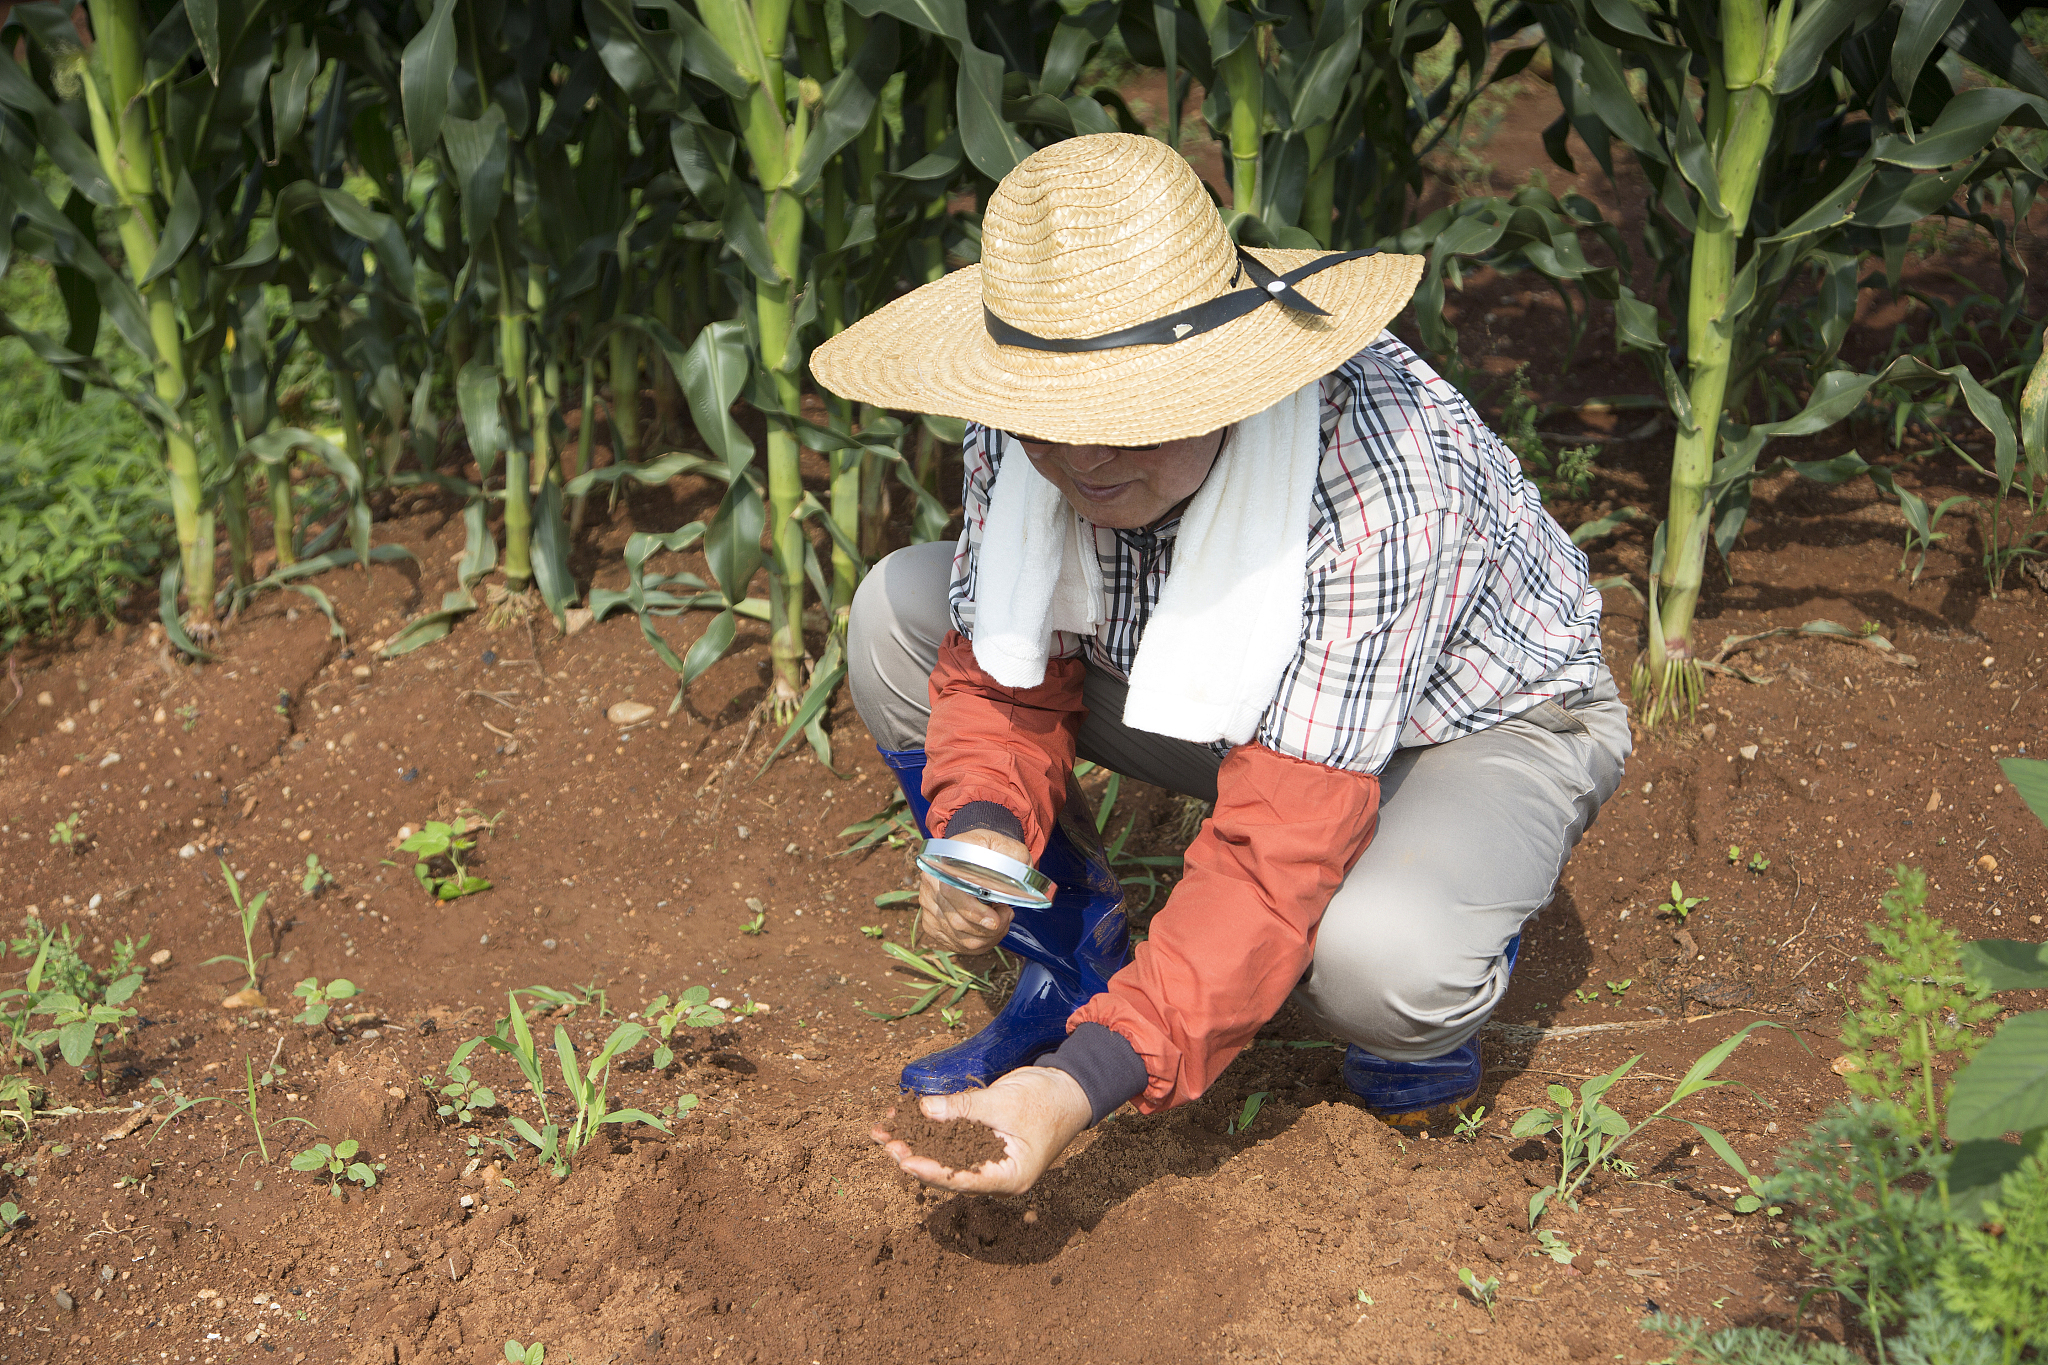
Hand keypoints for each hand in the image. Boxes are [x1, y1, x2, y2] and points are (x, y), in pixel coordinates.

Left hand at [872, 1066, 1092, 1194]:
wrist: (1072, 1086)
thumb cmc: (1049, 1099)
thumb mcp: (1005, 1102)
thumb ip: (965, 1109)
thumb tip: (925, 1110)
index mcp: (1009, 1177)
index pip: (962, 1180)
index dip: (931, 1171)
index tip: (904, 1161)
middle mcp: (995, 1174)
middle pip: (948, 1170)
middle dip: (913, 1154)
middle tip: (884, 1139)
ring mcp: (989, 1158)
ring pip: (946, 1155)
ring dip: (917, 1140)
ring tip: (885, 1129)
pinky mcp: (983, 1141)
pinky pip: (953, 1139)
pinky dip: (932, 1128)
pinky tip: (909, 1117)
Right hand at [917, 827, 1028, 953]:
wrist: (976, 853)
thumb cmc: (991, 850)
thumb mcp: (1005, 845)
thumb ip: (1014, 857)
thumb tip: (1020, 877)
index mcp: (943, 862)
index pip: (952, 893)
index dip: (974, 912)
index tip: (995, 921)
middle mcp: (931, 885)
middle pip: (956, 922)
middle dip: (988, 928)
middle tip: (1007, 915)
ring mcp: (929, 907)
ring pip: (960, 938)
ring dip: (987, 936)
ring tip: (1000, 919)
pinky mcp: (933, 924)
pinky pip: (957, 944)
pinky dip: (980, 943)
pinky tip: (990, 929)